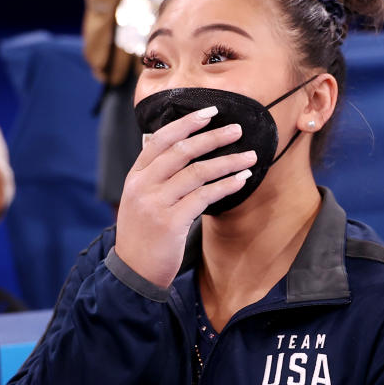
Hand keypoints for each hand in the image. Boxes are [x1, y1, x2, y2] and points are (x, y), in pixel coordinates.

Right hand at [114, 107, 257, 288]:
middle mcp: (142, 186)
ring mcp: (155, 204)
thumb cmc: (143, 234)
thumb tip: (186, 151)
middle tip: (237, 129)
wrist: (133, 272)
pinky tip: (242, 180)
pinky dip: (226, 185)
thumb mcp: (140, 200)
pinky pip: (204, 197)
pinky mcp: (170, 222)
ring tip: (250, 156)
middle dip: (213, 137)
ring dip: (227, 161)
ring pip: (197, 172)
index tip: (209, 112)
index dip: (186, 123)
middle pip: (181, 150)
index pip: (160, 139)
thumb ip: (157, 177)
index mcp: (135, 176)